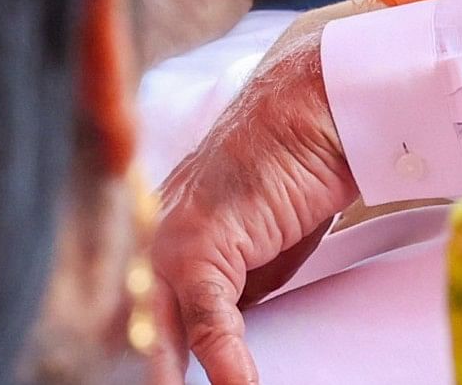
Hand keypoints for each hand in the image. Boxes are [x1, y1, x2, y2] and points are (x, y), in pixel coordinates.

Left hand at [152, 20, 358, 384]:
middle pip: (146, 326)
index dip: (161, 356)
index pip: (155, 312)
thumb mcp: (264, 243)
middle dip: (158, 366)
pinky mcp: (201, 243)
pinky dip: (227, 360)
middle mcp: (160, 235)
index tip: (171, 381)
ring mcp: (172, 238)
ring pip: (165, 330)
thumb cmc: (295, 160)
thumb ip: (238, 285)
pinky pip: (210, 318)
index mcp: (169, 230)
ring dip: (177, 376)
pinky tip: (240, 384)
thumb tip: (232, 341)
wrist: (314, 105)